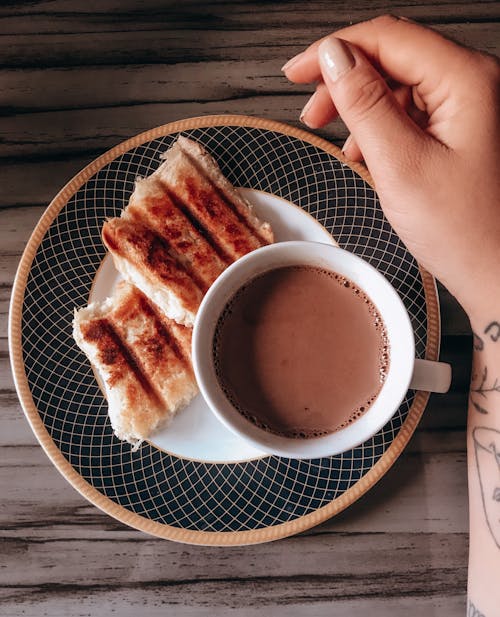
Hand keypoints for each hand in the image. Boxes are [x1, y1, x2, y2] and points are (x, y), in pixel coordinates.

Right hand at [282, 15, 499, 320]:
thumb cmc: (467, 232)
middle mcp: (474, 84)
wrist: (497, 274)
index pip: (388, 37)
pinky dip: (382, 127)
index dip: (334, 50)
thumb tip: (333, 58)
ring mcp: (470, 108)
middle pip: (394, 58)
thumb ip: (364, 105)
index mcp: (466, 81)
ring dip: (362, 107)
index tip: (298, 72)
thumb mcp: (401, 166)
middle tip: (312, 113)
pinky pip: (413, 113)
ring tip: (340, 141)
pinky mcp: (462, 130)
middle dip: (346, 81)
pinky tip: (367, 152)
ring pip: (400, 86)